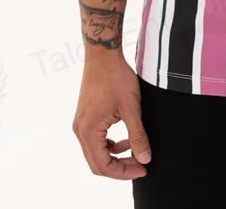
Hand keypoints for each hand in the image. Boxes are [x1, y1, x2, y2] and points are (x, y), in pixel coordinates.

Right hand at [72, 49, 150, 179]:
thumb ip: (137, 135)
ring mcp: (81, 123)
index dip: (124, 172)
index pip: (103, 166)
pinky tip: (125, 139)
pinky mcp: (85, 116)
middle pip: (98, 162)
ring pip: (96, 152)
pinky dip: (110, 144)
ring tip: (136, 151)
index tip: (143, 169)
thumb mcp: (131, 107)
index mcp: (89, 130)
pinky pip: (95, 140)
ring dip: (115, 156)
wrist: (103, 55)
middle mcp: (80, 130)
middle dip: (120, 167)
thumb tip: (145, 159)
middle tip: (141, 164)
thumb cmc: (116, 77)